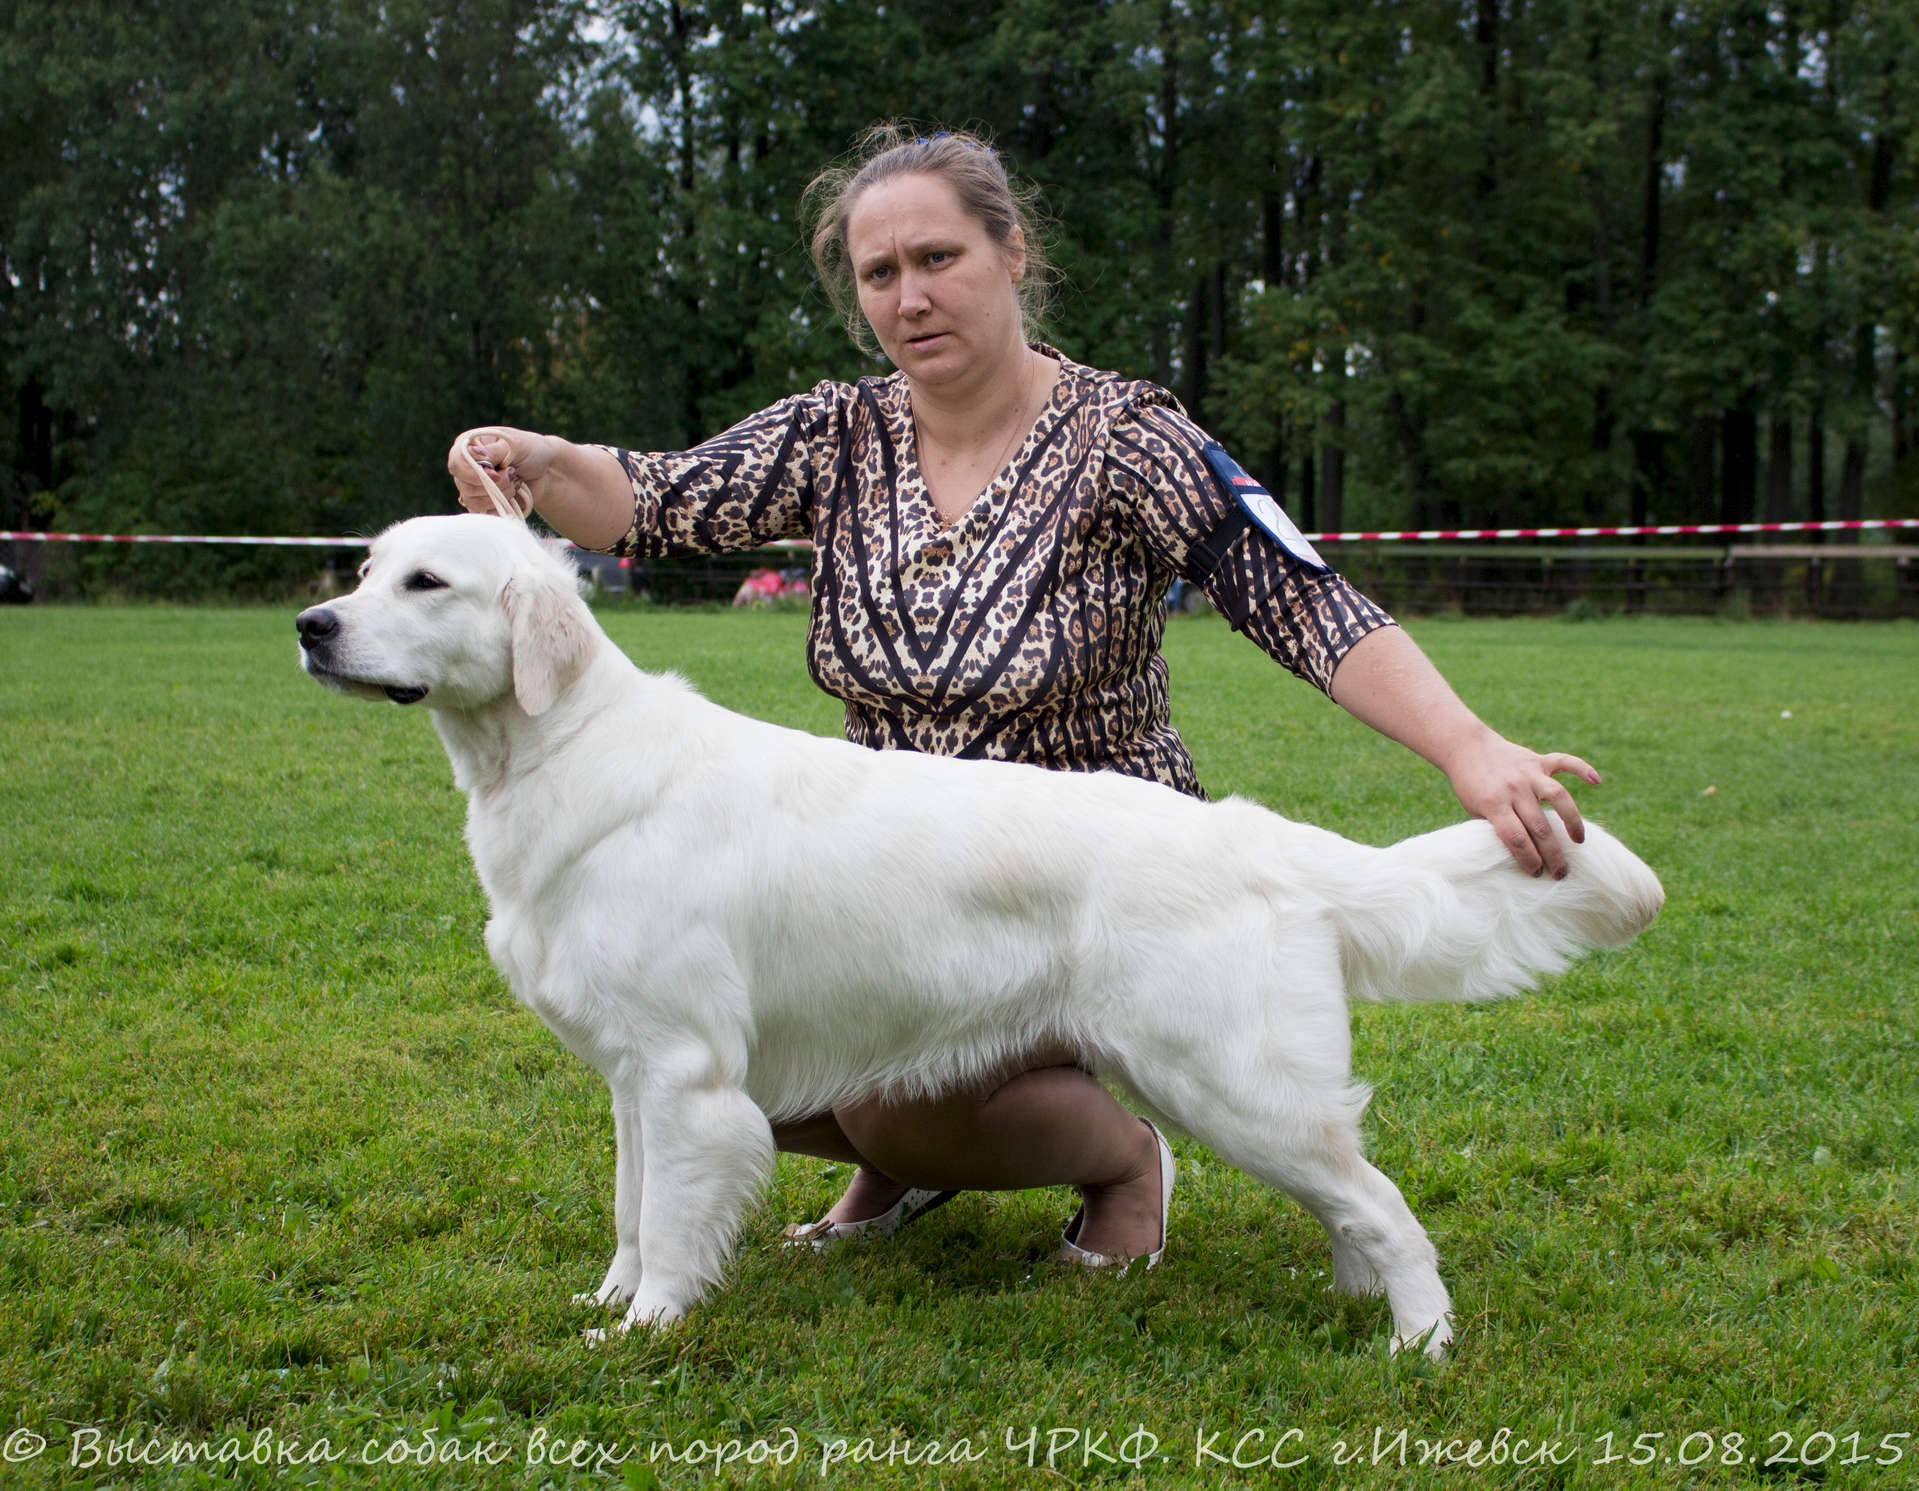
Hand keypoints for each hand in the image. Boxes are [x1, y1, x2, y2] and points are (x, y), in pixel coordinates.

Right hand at [447, 427, 560, 514]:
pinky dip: (500, 506)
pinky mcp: (482, 503)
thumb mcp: (515, 444)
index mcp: (469, 444)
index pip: (456, 463)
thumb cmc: (531, 450)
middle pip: (465, 485)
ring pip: (474, 501)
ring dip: (501, 495)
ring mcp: (472, 486)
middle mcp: (466, 466)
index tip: (497, 474)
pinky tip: (513, 496)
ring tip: (515, 483)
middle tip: (513, 474)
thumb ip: (493, 451)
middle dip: (495, 484)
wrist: (547, 472)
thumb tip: (472, 454)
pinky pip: (482, 513)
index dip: (475, 473)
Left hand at [1444, 729, 1600, 878]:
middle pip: (1539, 826)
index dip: (1528, 859)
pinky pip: (1564, 761)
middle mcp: (1514, 788)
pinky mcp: (1538, 760)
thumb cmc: (1470, 787)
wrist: (1467, 747)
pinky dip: (1582, 768)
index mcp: (1493, 804)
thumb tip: (1519, 856)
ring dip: (1571, 820)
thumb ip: (1496, 829)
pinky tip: (1597, 781)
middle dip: (1552, 854)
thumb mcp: (1474, 812)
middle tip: (1562, 873)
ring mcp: (1528, 772)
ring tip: (1579, 840)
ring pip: (1558, 796)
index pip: (1515, 838)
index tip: (1537, 873)